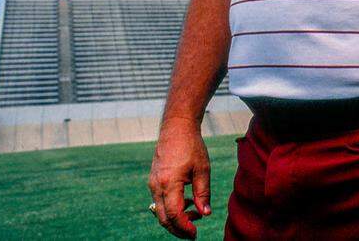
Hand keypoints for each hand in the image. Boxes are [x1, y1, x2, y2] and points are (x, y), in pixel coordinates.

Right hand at [148, 117, 211, 238]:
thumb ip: (202, 194)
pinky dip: (171, 207)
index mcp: (169, 183)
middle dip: (178, 229)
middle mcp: (157, 186)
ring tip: (195, 214)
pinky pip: (160, 201)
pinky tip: (187, 202)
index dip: (185, 228)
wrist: (176, 128)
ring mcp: (153, 183)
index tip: (195, 234)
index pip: (174, 215)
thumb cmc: (191, 146)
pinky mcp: (153, 180)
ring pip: (160, 211)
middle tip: (193, 233)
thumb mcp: (202, 170)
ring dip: (176, 218)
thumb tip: (205, 214)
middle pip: (164, 218)